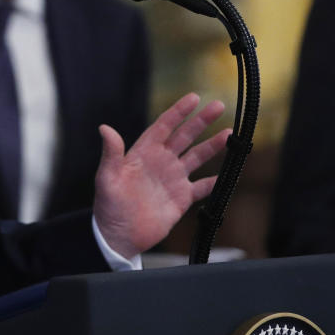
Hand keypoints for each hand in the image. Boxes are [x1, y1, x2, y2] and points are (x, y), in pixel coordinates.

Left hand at [93, 92, 229, 258]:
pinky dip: (215, 181)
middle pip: (185, 136)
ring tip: (230, 134)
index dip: (178, 112)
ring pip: (197, 157)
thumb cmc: (108, 205)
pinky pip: (202, 187)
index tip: (194, 98)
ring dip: (213, 146)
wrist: (118, 236)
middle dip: (202, 121)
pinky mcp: (181, 199)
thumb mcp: (107, 178)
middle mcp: (161, 162)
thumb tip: (104, 128)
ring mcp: (173, 179)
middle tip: (219, 106)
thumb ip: (110, 153)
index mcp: (143, 152)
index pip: (164, 126)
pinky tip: (228, 173)